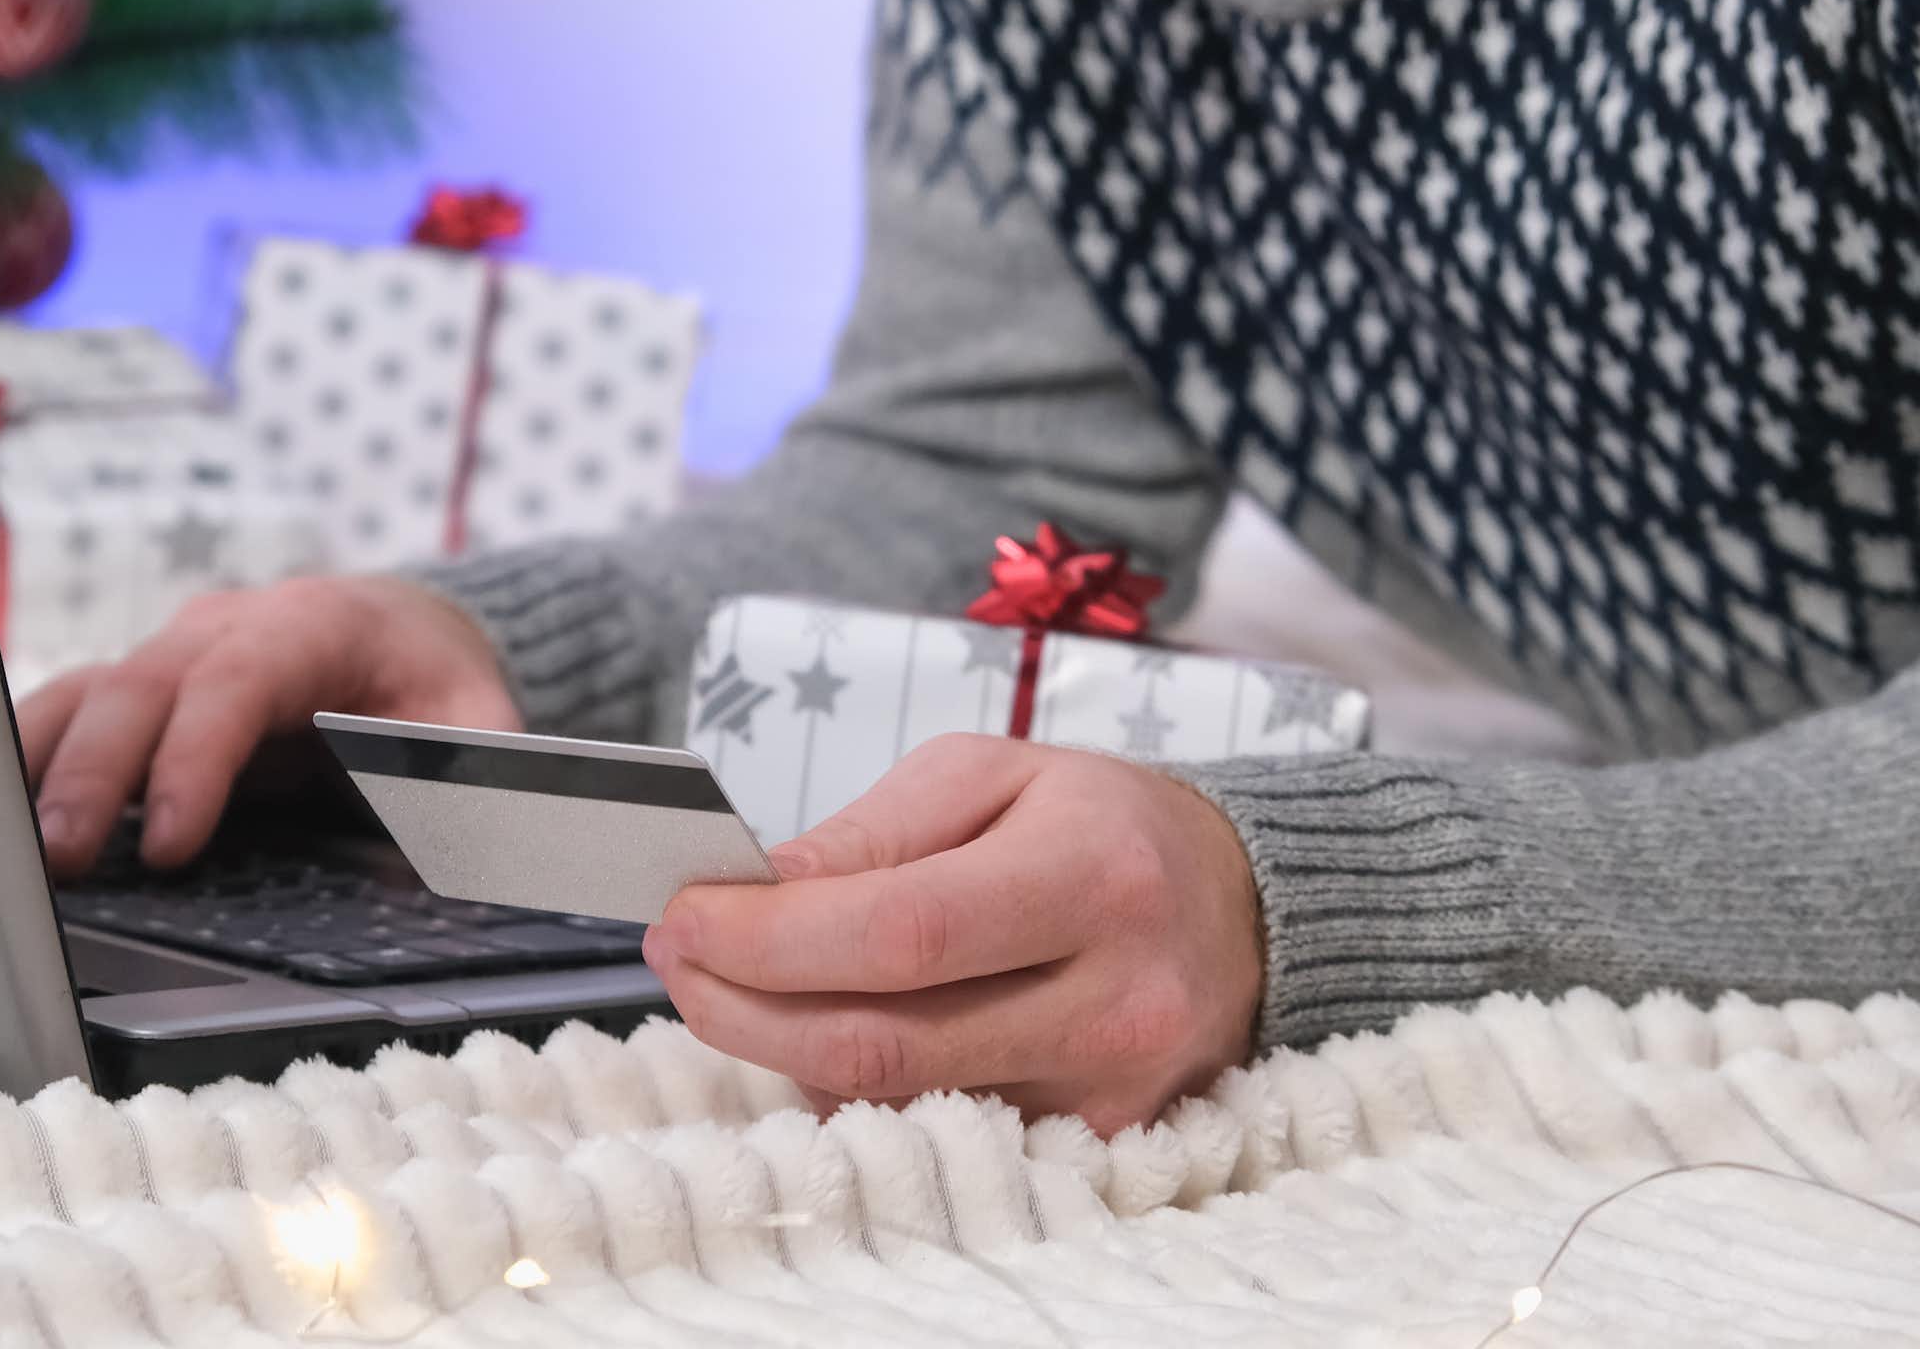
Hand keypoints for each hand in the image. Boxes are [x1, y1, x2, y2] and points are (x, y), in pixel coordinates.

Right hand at [18, 576, 517, 875]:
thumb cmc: (435, 680)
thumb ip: (481, 771)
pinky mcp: (142, 691)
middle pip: (140, 689)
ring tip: (5, 849)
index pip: (234, 684)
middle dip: (96, 774)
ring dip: (42, 767)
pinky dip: (26, 760)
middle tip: (62, 858)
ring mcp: (171, 656)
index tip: (174, 841)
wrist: (401, 630)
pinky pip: (69, 714)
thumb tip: (492, 842)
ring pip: (85, 693)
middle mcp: (221, 631)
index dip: (195, 758)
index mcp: (306, 627)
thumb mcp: (479, 717)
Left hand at [643, 733, 1261, 1135]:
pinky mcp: (1097, 1144)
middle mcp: (1113, 998)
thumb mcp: (990, 774)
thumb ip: (871, 830)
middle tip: (679, 960)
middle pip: (882, 1043)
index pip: (900, 934)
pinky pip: (933, 1132)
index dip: (769, 940)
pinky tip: (825, 1030)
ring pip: (894, 1103)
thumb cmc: (1100, 824)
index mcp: (1091, 876)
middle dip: (744, 1008)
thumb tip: (757, 890)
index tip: (683, 917)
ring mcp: (1110, 1092)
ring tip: (737, 984)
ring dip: (782, 1050)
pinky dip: (854, 1089)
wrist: (1241, 905)